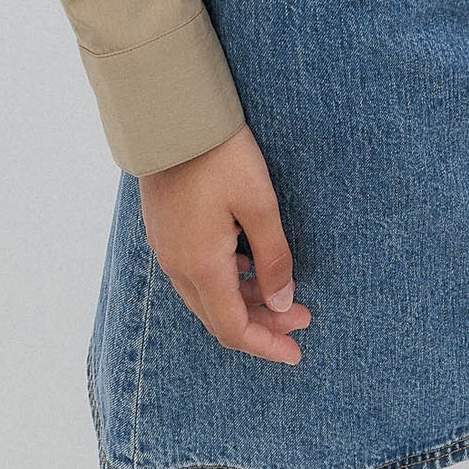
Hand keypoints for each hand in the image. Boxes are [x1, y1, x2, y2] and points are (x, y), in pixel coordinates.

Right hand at [137, 124, 312, 364]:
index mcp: (201, 265)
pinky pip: (196, 274)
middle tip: (302, 317)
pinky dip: (227, 282)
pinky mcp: (166, 231)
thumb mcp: (260, 204)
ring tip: (284, 292)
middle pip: (220, 317)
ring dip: (245, 302)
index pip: (232, 328)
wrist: (172, 116)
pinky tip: (251, 265)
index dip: (266, 345)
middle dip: (262, 325)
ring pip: (208, 296)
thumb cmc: (220, 155)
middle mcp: (178, 265)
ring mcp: (167, 248)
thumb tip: (281, 302)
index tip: (296, 352)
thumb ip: (274, 257)